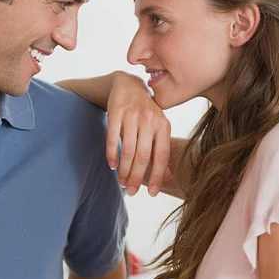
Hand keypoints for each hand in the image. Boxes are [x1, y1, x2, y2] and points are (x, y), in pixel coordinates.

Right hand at [106, 71, 171, 195]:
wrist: (128, 85)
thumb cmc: (145, 112)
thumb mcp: (158, 128)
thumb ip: (160, 151)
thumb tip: (166, 177)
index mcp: (163, 125)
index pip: (161, 155)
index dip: (156, 175)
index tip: (151, 193)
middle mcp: (149, 120)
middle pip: (143, 155)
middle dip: (137, 176)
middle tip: (131, 191)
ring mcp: (132, 115)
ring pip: (128, 149)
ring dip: (124, 169)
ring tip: (122, 182)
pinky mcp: (115, 112)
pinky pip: (112, 138)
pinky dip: (111, 154)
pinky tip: (112, 166)